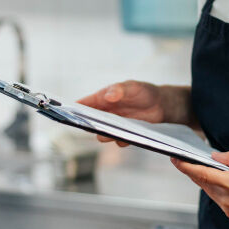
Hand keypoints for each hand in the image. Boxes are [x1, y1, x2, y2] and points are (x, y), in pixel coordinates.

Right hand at [77, 81, 193, 145]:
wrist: (162, 105)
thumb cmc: (144, 92)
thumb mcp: (133, 87)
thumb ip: (120, 90)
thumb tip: (109, 95)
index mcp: (103, 99)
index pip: (84, 104)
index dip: (74, 108)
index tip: (66, 113)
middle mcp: (106, 113)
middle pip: (90, 122)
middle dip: (88, 124)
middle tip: (88, 126)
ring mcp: (115, 125)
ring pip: (103, 134)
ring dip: (104, 135)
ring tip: (106, 134)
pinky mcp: (125, 135)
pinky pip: (119, 141)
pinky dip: (121, 141)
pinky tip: (125, 138)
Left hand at [171, 151, 228, 225]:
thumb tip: (215, 156)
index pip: (201, 174)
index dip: (186, 166)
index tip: (176, 159)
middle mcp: (226, 199)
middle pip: (202, 183)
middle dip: (194, 171)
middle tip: (186, 160)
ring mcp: (228, 208)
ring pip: (209, 191)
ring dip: (205, 180)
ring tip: (204, 168)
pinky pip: (218, 198)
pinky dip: (215, 188)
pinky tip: (219, 180)